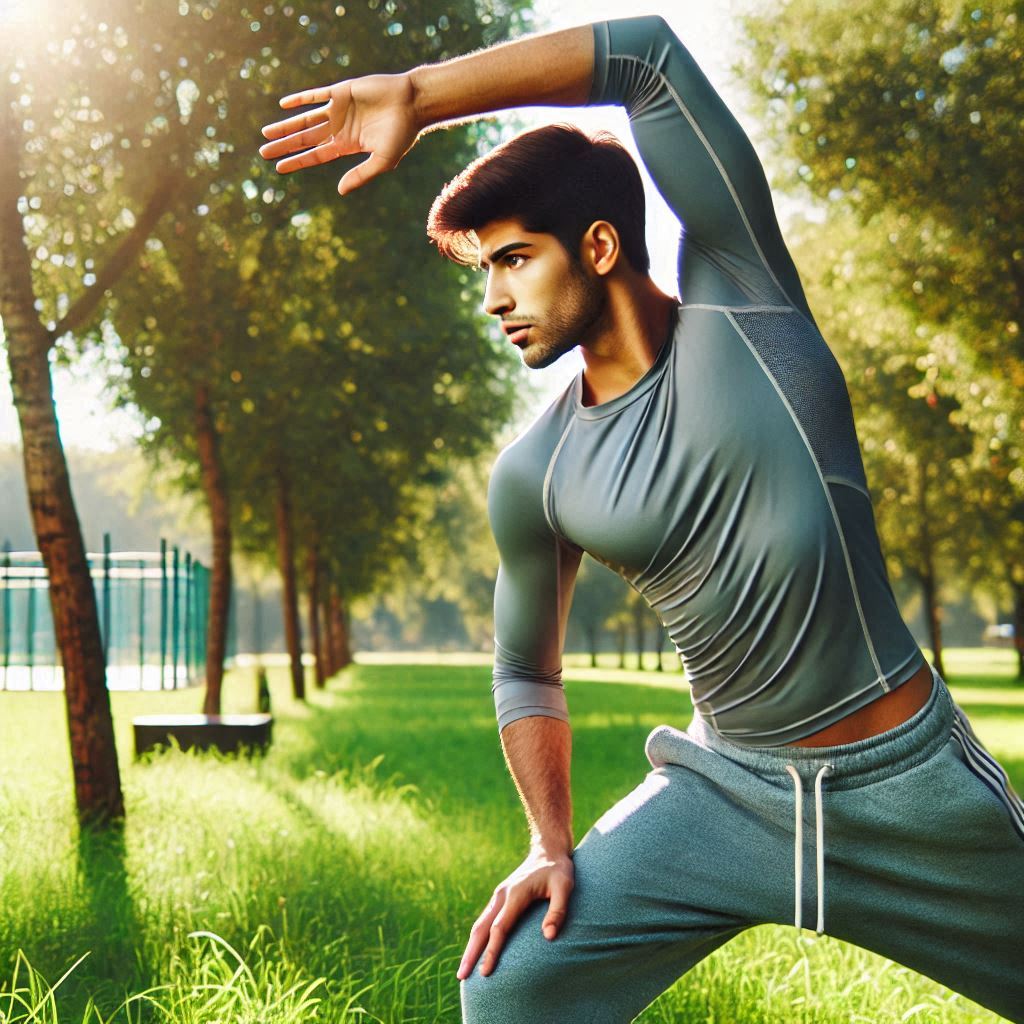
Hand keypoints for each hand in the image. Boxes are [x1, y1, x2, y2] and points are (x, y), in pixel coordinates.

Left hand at [259, 72, 420, 195]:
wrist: (412, 103)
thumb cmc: (402, 134)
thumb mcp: (382, 161)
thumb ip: (361, 175)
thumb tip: (340, 192)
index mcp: (347, 146)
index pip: (316, 155)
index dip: (297, 161)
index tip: (278, 168)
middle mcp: (339, 128)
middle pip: (305, 139)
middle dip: (284, 145)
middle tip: (263, 153)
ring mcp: (339, 109)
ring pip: (306, 119)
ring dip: (286, 126)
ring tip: (265, 133)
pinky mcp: (342, 91)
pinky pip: (316, 95)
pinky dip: (301, 100)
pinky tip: (284, 105)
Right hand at [457, 848, 574, 980]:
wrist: (548, 849)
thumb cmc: (558, 870)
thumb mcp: (565, 887)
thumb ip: (558, 911)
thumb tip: (548, 937)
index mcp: (515, 894)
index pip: (499, 928)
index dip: (492, 951)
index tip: (485, 972)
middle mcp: (502, 895)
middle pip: (481, 928)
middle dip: (471, 953)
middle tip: (461, 976)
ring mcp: (499, 895)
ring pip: (479, 924)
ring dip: (471, 947)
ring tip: (464, 970)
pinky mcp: (500, 897)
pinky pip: (485, 920)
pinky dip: (478, 937)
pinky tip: (476, 950)